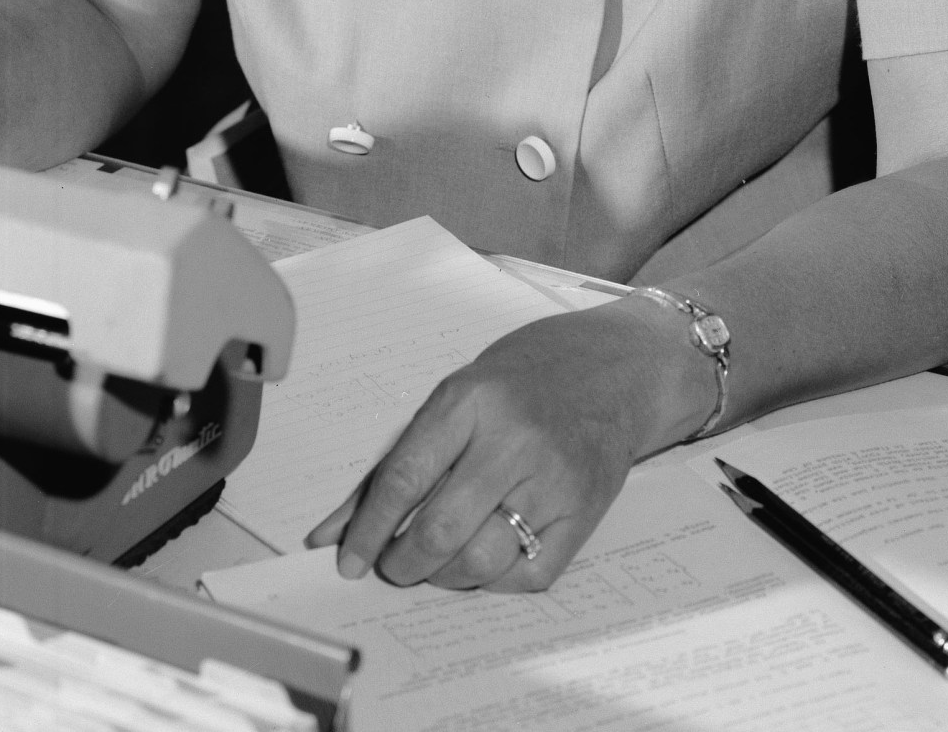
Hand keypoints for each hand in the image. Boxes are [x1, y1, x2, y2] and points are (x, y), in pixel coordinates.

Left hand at [303, 299, 710, 591]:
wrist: (616, 367)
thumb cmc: (524, 377)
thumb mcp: (457, 393)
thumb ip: (396, 461)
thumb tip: (330, 531)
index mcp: (470, 399)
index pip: (403, 478)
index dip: (367, 530)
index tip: (346, 560)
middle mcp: (513, 440)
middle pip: (439, 531)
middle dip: (402, 564)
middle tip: (392, 567)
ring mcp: (554, 480)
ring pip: (480, 563)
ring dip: (443, 578)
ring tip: (435, 564)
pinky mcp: (585, 513)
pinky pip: (527, 575)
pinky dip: (495, 581)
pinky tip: (485, 559)